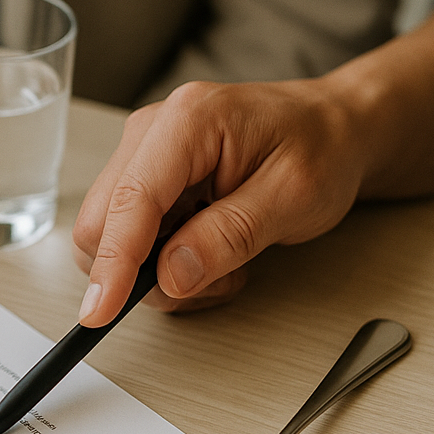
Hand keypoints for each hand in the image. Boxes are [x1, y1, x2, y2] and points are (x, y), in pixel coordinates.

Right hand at [72, 79, 367, 326]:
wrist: (332, 128)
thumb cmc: (321, 149)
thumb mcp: (295, 197)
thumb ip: (230, 235)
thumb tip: (171, 274)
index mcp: (188, 122)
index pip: (131, 199)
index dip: (114, 261)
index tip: (101, 311)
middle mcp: (151, 132)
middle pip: (102, 221)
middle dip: (142, 271)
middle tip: (211, 281)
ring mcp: (142, 154)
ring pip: (111, 236)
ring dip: (159, 269)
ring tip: (223, 259)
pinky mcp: (144, 177)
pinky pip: (128, 235)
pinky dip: (163, 260)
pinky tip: (207, 247)